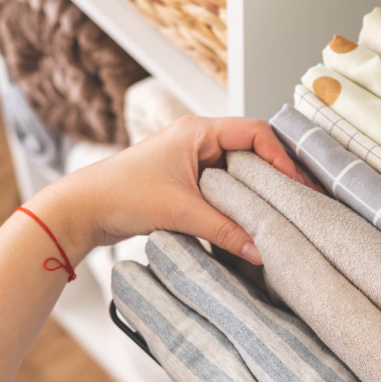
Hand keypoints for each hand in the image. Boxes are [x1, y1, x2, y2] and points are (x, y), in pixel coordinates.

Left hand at [25, 115, 322, 264]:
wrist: (81, 211)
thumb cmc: (121, 196)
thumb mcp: (181, 213)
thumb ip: (226, 230)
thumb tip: (261, 250)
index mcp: (197, 131)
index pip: (256, 132)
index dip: (280, 156)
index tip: (295, 184)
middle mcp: (196, 140)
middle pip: (252, 149)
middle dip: (276, 173)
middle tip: (299, 198)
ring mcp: (191, 160)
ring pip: (238, 170)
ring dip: (257, 189)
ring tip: (280, 209)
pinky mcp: (185, 181)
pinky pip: (223, 186)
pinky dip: (238, 201)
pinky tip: (251, 219)